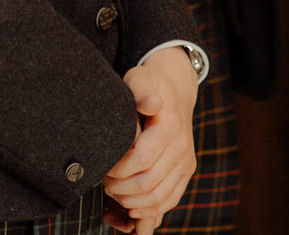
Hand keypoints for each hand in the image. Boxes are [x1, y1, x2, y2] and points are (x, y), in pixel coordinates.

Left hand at [103, 47, 199, 232]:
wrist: (174, 90)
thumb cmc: (149, 85)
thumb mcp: (140, 79)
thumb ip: (141, 92)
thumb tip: (151, 104)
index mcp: (170, 126)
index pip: (140, 160)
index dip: (117, 170)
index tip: (103, 166)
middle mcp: (181, 146)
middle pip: (148, 183)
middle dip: (120, 188)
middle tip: (104, 181)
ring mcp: (186, 160)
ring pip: (159, 197)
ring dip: (132, 201)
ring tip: (114, 191)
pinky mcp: (186, 170)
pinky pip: (170, 200)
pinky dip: (150, 209)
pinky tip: (132, 206)